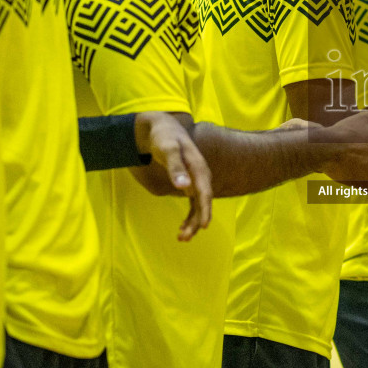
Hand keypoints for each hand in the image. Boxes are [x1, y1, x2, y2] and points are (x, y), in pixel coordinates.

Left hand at [135, 112, 213, 239]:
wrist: (161, 128)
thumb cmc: (164, 137)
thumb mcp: (167, 149)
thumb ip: (175, 167)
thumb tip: (184, 187)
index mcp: (198, 167)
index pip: (205, 192)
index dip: (205, 209)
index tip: (204, 225)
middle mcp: (201, 175)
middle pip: (202, 202)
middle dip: (196, 221)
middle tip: (183, 237)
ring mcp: (196, 179)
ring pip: (198, 205)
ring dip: (192, 222)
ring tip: (182, 238)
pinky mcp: (190, 182)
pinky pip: (194, 203)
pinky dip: (190, 216)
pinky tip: (182, 228)